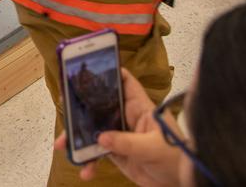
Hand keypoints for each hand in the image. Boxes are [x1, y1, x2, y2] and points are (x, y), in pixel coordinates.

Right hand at [53, 68, 185, 185]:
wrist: (182, 185)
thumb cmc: (177, 158)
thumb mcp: (153, 148)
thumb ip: (127, 142)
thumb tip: (100, 137)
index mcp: (141, 108)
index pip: (125, 82)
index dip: (109, 73)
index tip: (89, 69)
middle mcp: (128, 118)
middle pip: (101, 106)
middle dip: (82, 108)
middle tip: (65, 107)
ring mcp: (122, 136)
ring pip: (95, 130)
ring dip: (79, 138)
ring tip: (63, 146)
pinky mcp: (118, 153)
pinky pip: (97, 153)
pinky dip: (89, 160)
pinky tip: (85, 170)